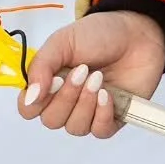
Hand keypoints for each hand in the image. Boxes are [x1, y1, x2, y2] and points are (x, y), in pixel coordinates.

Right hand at [17, 10, 164, 139]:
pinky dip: (102, 115)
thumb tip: (30, 96)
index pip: (28, 109)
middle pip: (52, 121)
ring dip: (85, 103)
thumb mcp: (62, 41)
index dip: (34, 103)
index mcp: (49, 83)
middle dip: (66, 97)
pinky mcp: (113, 117)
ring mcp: (89, 111)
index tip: (51, 82)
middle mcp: (66, 101)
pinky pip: (99, 131)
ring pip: (75, 128)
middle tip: (82, 71)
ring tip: (98, 78)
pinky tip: (108, 95)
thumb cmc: (98, 34)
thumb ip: (41, 66)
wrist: (136, 32)